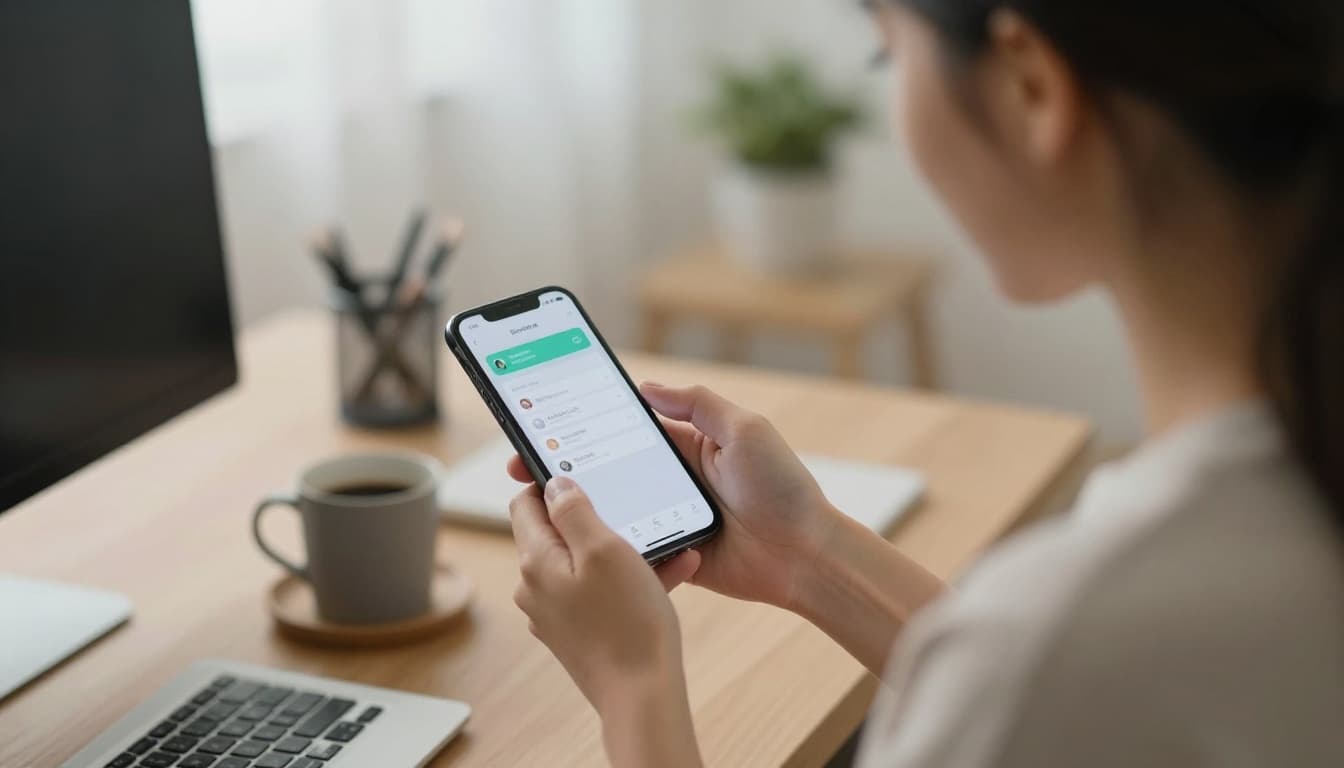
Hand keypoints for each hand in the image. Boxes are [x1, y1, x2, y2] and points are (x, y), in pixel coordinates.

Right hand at [506, 383, 839, 610]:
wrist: (805, 556)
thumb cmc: (782, 488)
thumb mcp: (746, 430)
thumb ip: (699, 404)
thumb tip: (647, 388)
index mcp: (688, 446)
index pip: (624, 428)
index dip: (586, 424)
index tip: (547, 417)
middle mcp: (672, 480)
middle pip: (607, 469)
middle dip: (564, 465)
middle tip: (523, 463)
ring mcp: (667, 518)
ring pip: (611, 509)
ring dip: (576, 505)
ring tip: (536, 500)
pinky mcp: (670, 555)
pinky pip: (629, 546)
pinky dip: (603, 542)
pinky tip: (573, 537)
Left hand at [508, 476, 699, 714]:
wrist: (643, 696)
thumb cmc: (628, 622)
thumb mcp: (605, 549)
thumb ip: (574, 510)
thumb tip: (553, 483)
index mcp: (535, 562)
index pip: (526, 504)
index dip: (553, 483)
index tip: (587, 475)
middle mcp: (536, 588)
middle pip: (558, 533)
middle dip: (599, 520)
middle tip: (636, 512)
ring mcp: (555, 614)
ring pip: (586, 563)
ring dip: (624, 550)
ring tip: (668, 546)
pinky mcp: (578, 633)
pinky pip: (600, 592)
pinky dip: (629, 580)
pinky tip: (671, 575)